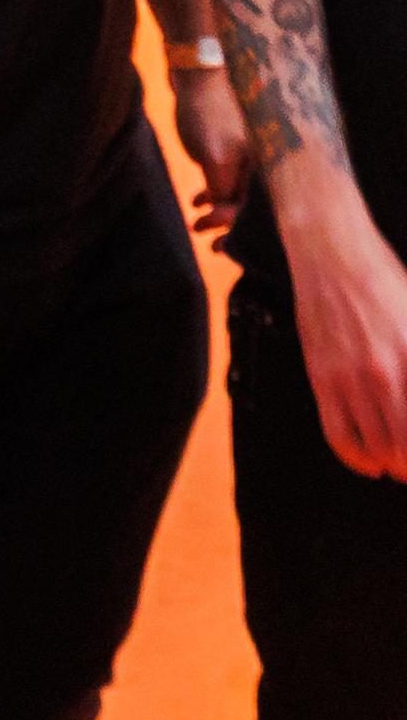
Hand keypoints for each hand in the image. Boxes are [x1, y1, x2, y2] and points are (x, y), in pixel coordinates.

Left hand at [176, 66, 249, 236]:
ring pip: (240, 193)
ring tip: (197, 224)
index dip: (237, 230)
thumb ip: (222, 187)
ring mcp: (251, 154)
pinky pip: (231, 178)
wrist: (198, 76)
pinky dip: (216, 192)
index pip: (256, 209)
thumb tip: (227, 218)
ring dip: (220, 211)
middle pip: (253, 206)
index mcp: (264, 166)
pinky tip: (198, 200)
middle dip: (231, 227)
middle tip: (212, 246)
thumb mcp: (213, 156)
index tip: (218, 246)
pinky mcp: (235, 147)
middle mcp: (264, 162)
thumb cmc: (207, 113)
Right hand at [284, 201, 406, 480]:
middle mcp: (383, 373)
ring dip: (393, 463)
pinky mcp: (321, 376)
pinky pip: (336, 432)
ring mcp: (348, 377)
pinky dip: (354, 458)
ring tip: (401, 465)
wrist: (332, 254)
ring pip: (375, 445)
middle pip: (404, 443)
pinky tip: (369, 464)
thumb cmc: (384, 280)